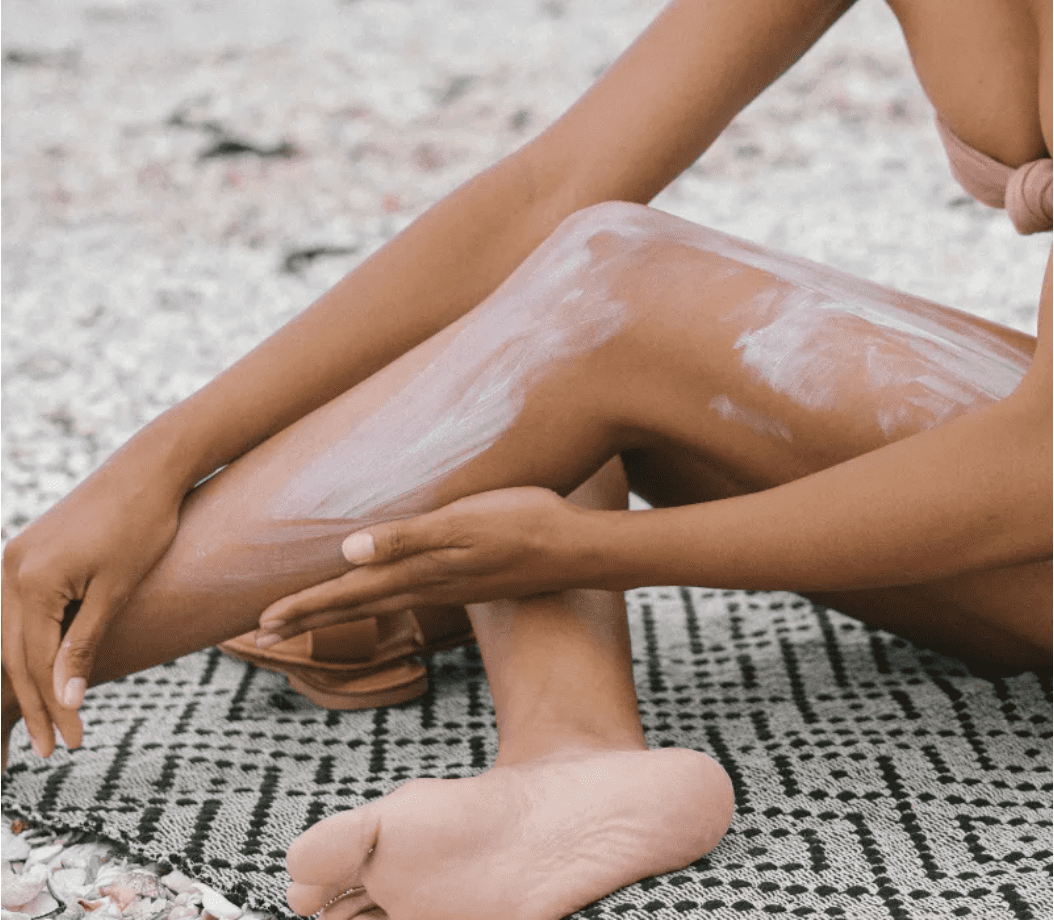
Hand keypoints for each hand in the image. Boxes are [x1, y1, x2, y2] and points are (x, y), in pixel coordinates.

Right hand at [2, 460, 183, 758]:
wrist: (148, 469)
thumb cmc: (143, 525)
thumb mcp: (117, 590)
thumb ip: (85, 644)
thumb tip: (66, 700)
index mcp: (31, 582)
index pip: (36, 663)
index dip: (53, 707)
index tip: (72, 744)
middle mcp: (9, 571)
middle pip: (13, 655)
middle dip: (32, 704)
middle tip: (50, 750)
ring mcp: (13, 560)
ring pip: (9, 636)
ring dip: (26, 679)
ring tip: (44, 721)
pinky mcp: (26, 553)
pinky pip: (17, 612)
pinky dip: (27, 646)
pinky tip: (38, 671)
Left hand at [255, 487, 614, 642]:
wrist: (577, 549)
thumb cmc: (522, 524)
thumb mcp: (464, 521)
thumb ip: (408, 537)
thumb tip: (349, 552)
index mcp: (419, 572)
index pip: (348, 594)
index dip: (303, 608)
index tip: (259, 626)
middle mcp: (427, 585)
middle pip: (355, 606)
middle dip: (308, 618)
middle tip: (260, 637)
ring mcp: (447, 586)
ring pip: (377, 603)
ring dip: (336, 612)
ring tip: (306, 617)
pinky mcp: (465, 580)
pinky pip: (404, 594)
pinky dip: (374, 599)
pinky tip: (378, 592)